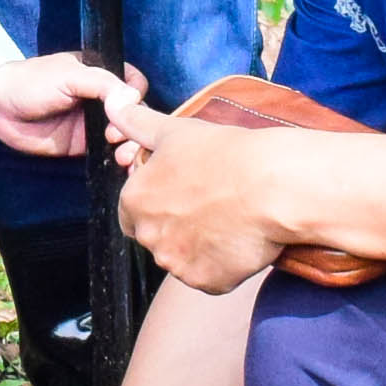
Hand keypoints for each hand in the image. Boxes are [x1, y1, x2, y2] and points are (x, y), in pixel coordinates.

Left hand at [0, 52, 136, 159]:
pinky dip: (117, 160)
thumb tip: (134, 97)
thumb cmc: (32, 81)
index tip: (129, 111)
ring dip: (131, 147)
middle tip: (118, 138)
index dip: (138, 99)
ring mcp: (96, 124)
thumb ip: (102, 83)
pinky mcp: (85, 146)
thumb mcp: (69, 75)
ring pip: (126, 136)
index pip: (136, 86)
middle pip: (136, 115)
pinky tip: (119, 165)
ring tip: (120, 155)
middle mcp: (104, 100)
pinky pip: (108, 153)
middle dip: (137, 129)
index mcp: (103, 76)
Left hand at [107, 89, 298, 292]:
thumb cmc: (225, 154)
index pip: (132, 211)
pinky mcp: (207, 282)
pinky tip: (239, 240)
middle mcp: (149, 237)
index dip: (157, 202)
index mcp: (135, 201)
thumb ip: (137, 122)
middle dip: (176, 226)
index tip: (183, 192)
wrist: (273, 186)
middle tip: (210, 204)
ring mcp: (177, 263)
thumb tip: (113, 103)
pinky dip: (222, 265)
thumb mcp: (176, 130)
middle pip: (156, 236)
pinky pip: (210, 277)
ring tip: (228, 220)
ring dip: (199, 246)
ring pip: (182, 258)